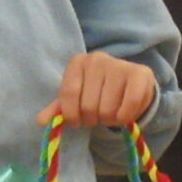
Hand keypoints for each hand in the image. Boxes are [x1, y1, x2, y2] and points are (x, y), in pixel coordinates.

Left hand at [38, 52, 158, 127]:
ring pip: (107, 109)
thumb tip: (41, 120)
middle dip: (92, 119)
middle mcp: (97, 59)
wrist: (129, 84)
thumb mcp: (77, 97)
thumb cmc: (97, 91)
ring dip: (109, 120)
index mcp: (77, 62)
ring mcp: (119, 65)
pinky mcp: (140, 74)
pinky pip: (129, 105)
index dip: (71, 115)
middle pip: (88, 105)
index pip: (68, 94)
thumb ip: (59, 108)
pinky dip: (125, 118)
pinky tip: (124, 115)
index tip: (76, 122)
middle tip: (97, 116)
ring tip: (111, 114)